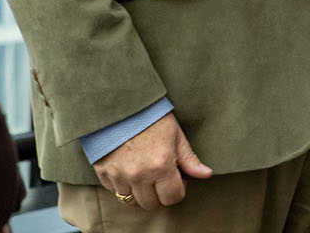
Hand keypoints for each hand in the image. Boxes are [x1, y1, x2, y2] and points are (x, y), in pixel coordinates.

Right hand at [93, 112, 211, 210]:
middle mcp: (139, 175)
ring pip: (132, 201)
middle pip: (151, 204)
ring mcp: (119, 176)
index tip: (179, 179)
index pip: (172, 197)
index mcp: (161, 166)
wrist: (120, 105)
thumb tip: (206, 174)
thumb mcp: (175, 135)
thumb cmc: (151, 117)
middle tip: (162, 177)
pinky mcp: (103, 173)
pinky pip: (115, 192)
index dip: (179, 190)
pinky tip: (130, 171)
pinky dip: (124, 187)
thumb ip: (189, 159)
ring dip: (141, 193)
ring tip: (146, 175)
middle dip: (160, 194)